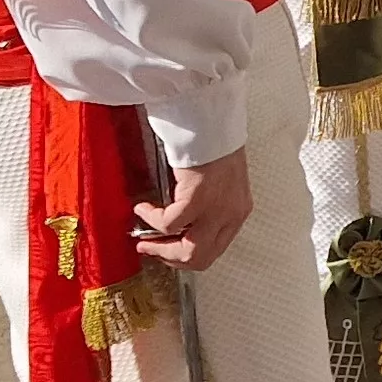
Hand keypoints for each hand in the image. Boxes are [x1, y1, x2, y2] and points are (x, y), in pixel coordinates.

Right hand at [131, 148, 253, 268]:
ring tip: (144, 240)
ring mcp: (217, 210)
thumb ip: (208, 208)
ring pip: (188, 250)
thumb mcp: (220, 184)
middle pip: (201, 258)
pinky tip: (143, 209)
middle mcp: (231, 215)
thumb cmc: (214, 145)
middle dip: (171, 258)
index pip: (214, 250)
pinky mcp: (198, 199)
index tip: (168, 251)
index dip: (187, 257)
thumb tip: (180, 226)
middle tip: (151, 249)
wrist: (212, 124)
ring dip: (161, 248)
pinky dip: (152, 219)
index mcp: (237, 212)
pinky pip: (169, 223)